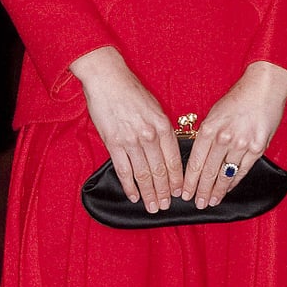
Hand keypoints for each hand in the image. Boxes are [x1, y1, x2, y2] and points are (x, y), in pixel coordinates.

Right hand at [70, 46, 183, 212]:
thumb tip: (167, 150)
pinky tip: (134, 196)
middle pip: (160, 171)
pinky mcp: (113, 143)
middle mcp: (149, 135)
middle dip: (164, 192)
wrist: (107, 79)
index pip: (174, 160)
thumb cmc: (131, 91)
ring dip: (149, 193)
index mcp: (163, 125)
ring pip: (143, 174)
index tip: (179, 193)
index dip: (177, 180)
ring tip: (152, 207)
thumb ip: (162, 129)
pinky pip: (123, 170)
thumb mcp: (155, 107)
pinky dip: (129, 186)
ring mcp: (131, 140)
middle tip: (165, 206)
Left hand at [182, 61, 286, 208]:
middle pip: (208, 171)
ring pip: (225, 174)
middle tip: (197, 203)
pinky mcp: (257, 148)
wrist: (264, 87)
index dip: (189, 181)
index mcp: (209, 128)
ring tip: (212, 201)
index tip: (185, 193)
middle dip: (201, 190)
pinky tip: (228, 189)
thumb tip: (200, 156)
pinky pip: (242, 170)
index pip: (195, 161)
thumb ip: (207, 134)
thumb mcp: (214, 113)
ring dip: (218, 190)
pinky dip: (234, 182)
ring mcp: (241, 144)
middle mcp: (223, 138)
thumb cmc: (238, 98)